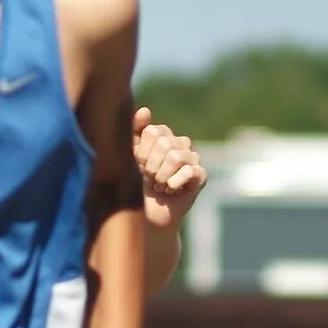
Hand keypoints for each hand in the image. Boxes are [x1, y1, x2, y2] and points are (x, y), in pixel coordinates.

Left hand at [134, 109, 204, 230]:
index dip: (141, 152)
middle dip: (151, 166)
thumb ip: (132, 132)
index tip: (137, 166)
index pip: (152, 131)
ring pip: (176, 156)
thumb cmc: (134, 186)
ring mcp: (192, 158)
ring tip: (159, 185)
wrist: (145, 216)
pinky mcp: (201, 175)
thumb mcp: (127, 158)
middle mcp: (179, 142)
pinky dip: (174, 183)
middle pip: (165, 143)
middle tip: (149, 178)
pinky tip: (171, 190)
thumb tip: (145, 110)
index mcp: (161, 134)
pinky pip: (189, 171)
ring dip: (162, 176)